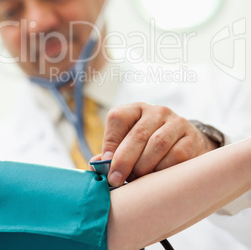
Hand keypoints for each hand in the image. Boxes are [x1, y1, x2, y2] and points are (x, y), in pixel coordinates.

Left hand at [101, 102, 217, 186]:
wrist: (189, 144)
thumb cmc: (150, 147)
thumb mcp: (130, 143)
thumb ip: (113, 152)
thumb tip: (97, 164)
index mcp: (136, 109)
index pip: (118, 117)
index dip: (110, 142)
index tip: (105, 164)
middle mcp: (157, 112)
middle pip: (137, 134)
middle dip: (124, 160)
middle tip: (116, 180)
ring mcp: (176, 123)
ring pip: (157, 145)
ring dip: (144, 167)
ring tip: (137, 180)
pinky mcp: (191, 139)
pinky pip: (176, 156)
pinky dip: (163, 170)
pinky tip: (157, 178)